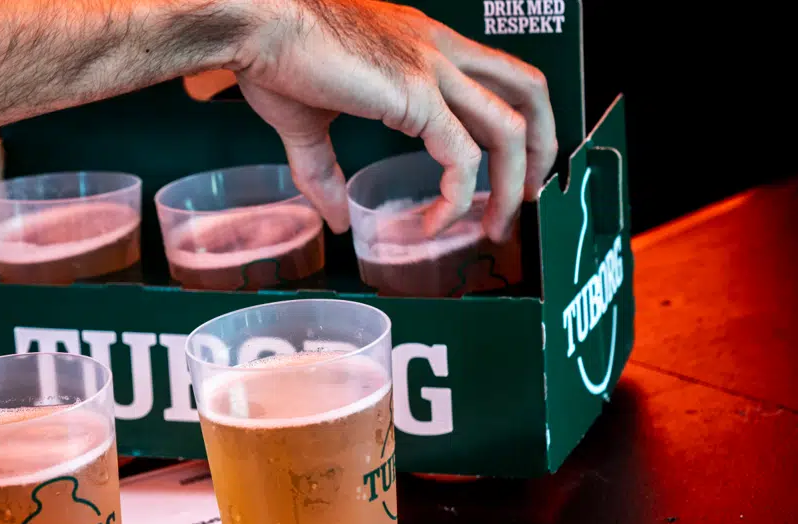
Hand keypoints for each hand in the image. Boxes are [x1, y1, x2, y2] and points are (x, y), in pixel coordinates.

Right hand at [232, 0, 555, 241]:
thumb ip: (324, 171)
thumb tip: (336, 217)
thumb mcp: (307, 120)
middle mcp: (439, 49)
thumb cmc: (273, 54)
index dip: (514, 124)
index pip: (496, 78)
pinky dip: (455, 199)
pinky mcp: (415, 96)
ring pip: (510, 128)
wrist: (256, 24)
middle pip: (528, 93)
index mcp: (422, 43)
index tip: (501, 171)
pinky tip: (433, 222)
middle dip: (542, 150)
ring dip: (512, 185)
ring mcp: (433, 69)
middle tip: (527, 198)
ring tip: (494, 225)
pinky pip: (460, 158)